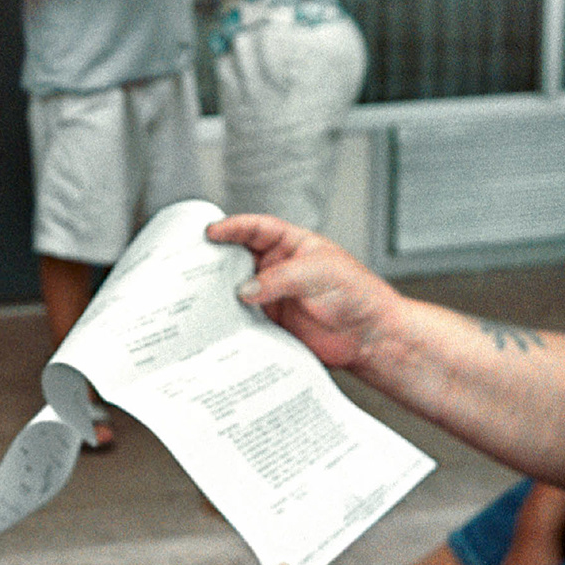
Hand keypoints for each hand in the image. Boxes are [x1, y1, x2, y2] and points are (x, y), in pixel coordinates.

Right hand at [206, 214, 400, 371]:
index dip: (232, 227)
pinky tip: (221, 321)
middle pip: (238, 257)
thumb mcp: (319, 274)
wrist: (370, 336)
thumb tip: (245, 290)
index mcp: (291, 245)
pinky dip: (231, 319)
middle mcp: (278, 268)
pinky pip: (244, 318)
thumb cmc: (357, 295)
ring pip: (237, 288)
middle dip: (217, 258)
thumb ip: (280, 279)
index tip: (211, 232)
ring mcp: (272, 296)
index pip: (256, 229)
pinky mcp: (271, 323)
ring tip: (201, 295)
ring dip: (221, 291)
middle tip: (194, 263)